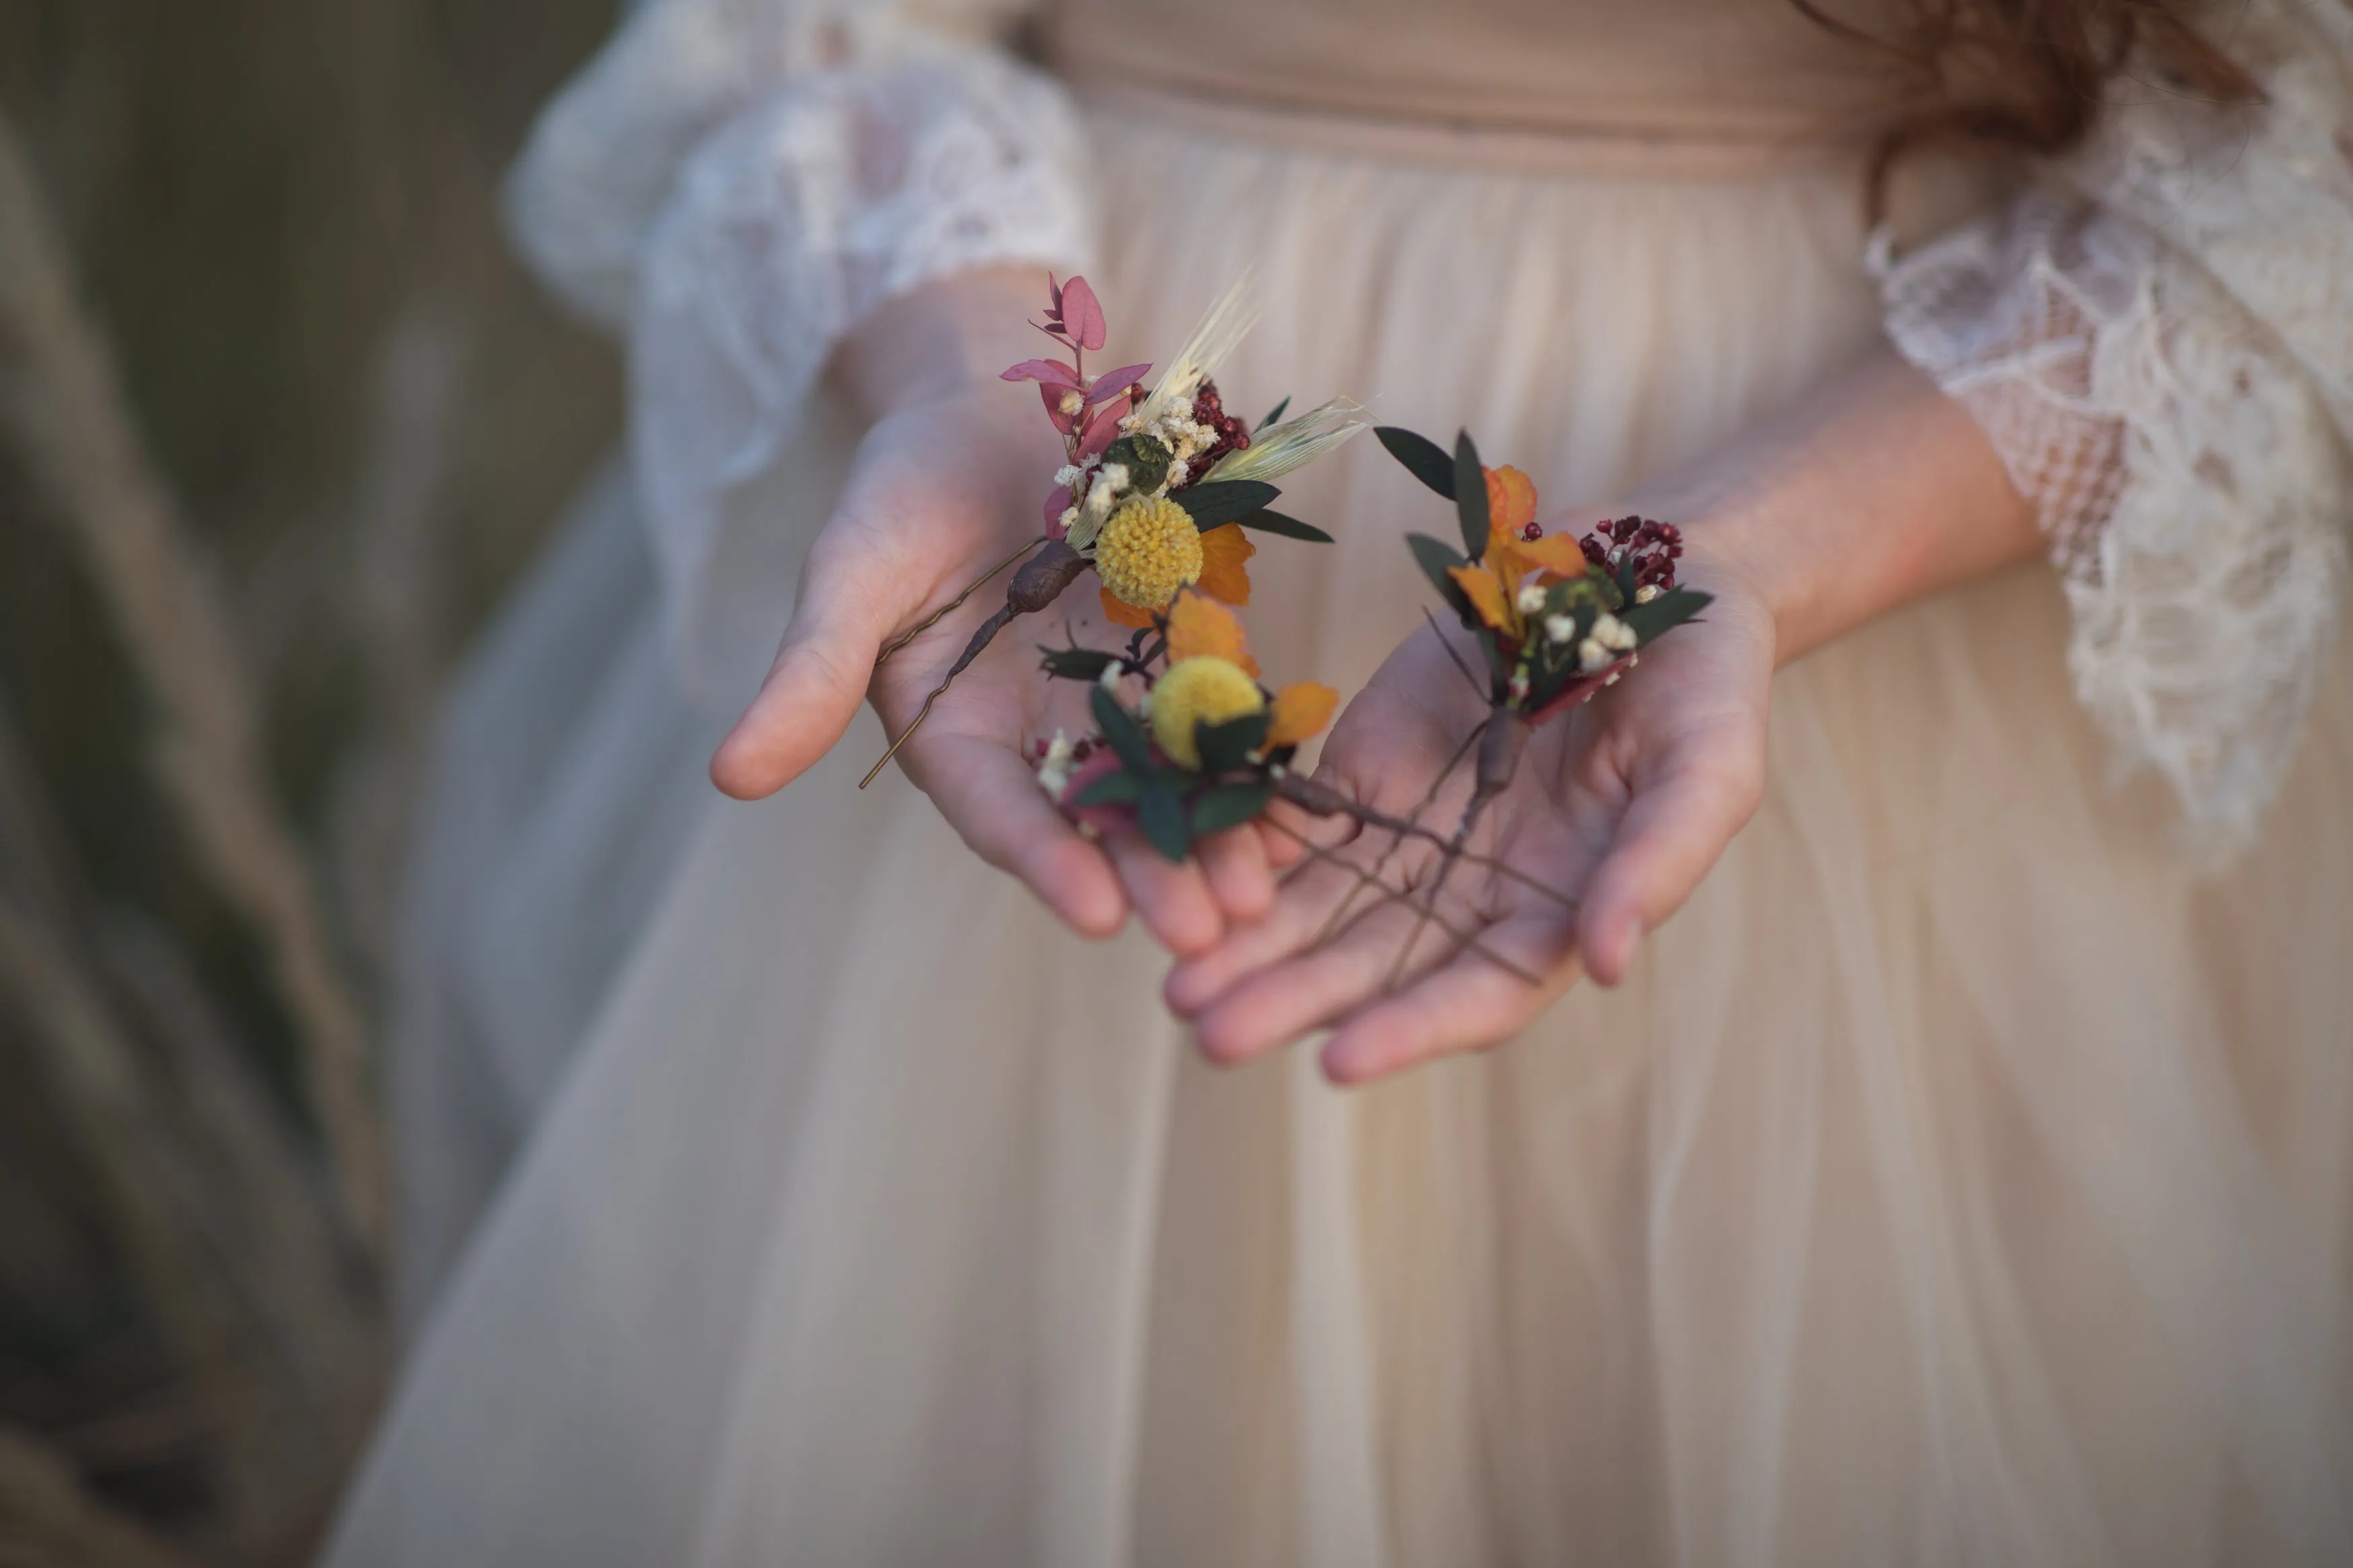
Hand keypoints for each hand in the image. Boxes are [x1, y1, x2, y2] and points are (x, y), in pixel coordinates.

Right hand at [708, 275, 1278, 952]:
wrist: (993, 399)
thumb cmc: (904, 487)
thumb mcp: (850, 574)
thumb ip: (810, 674)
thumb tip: (728, 777)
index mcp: (958, 740)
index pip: (1003, 816)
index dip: (1046, 862)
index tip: (1096, 915)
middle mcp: (1043, 739)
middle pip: (1102, 821)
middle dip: (1154, 874)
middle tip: (1210, 934)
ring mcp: (1122, 699)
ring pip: (1174, 782)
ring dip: (1220, 838)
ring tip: (1268, 892)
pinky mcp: (1189, 649)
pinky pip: (1231, 711)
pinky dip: (1263, 755)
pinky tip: (1306, 796)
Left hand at [1164, 549, 1773, 1081]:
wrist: (1651, 577)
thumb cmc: (1703, 689)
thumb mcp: (1708, 773)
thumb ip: (1655, 866)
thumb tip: (1604, 965)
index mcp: (1555, 916)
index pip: (1473, 995)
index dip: (1408, 1031)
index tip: (1335, 1060)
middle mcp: (1469, 895)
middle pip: (1368, 967)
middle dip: (1287, 1000)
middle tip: (1206, 1032)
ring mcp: (1409, 834)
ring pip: (1312, 907)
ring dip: (1243, 947)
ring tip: (1171, 986)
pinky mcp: (1360, 770)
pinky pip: (1288, 822)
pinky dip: (1233, 850)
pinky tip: (1173, 871)